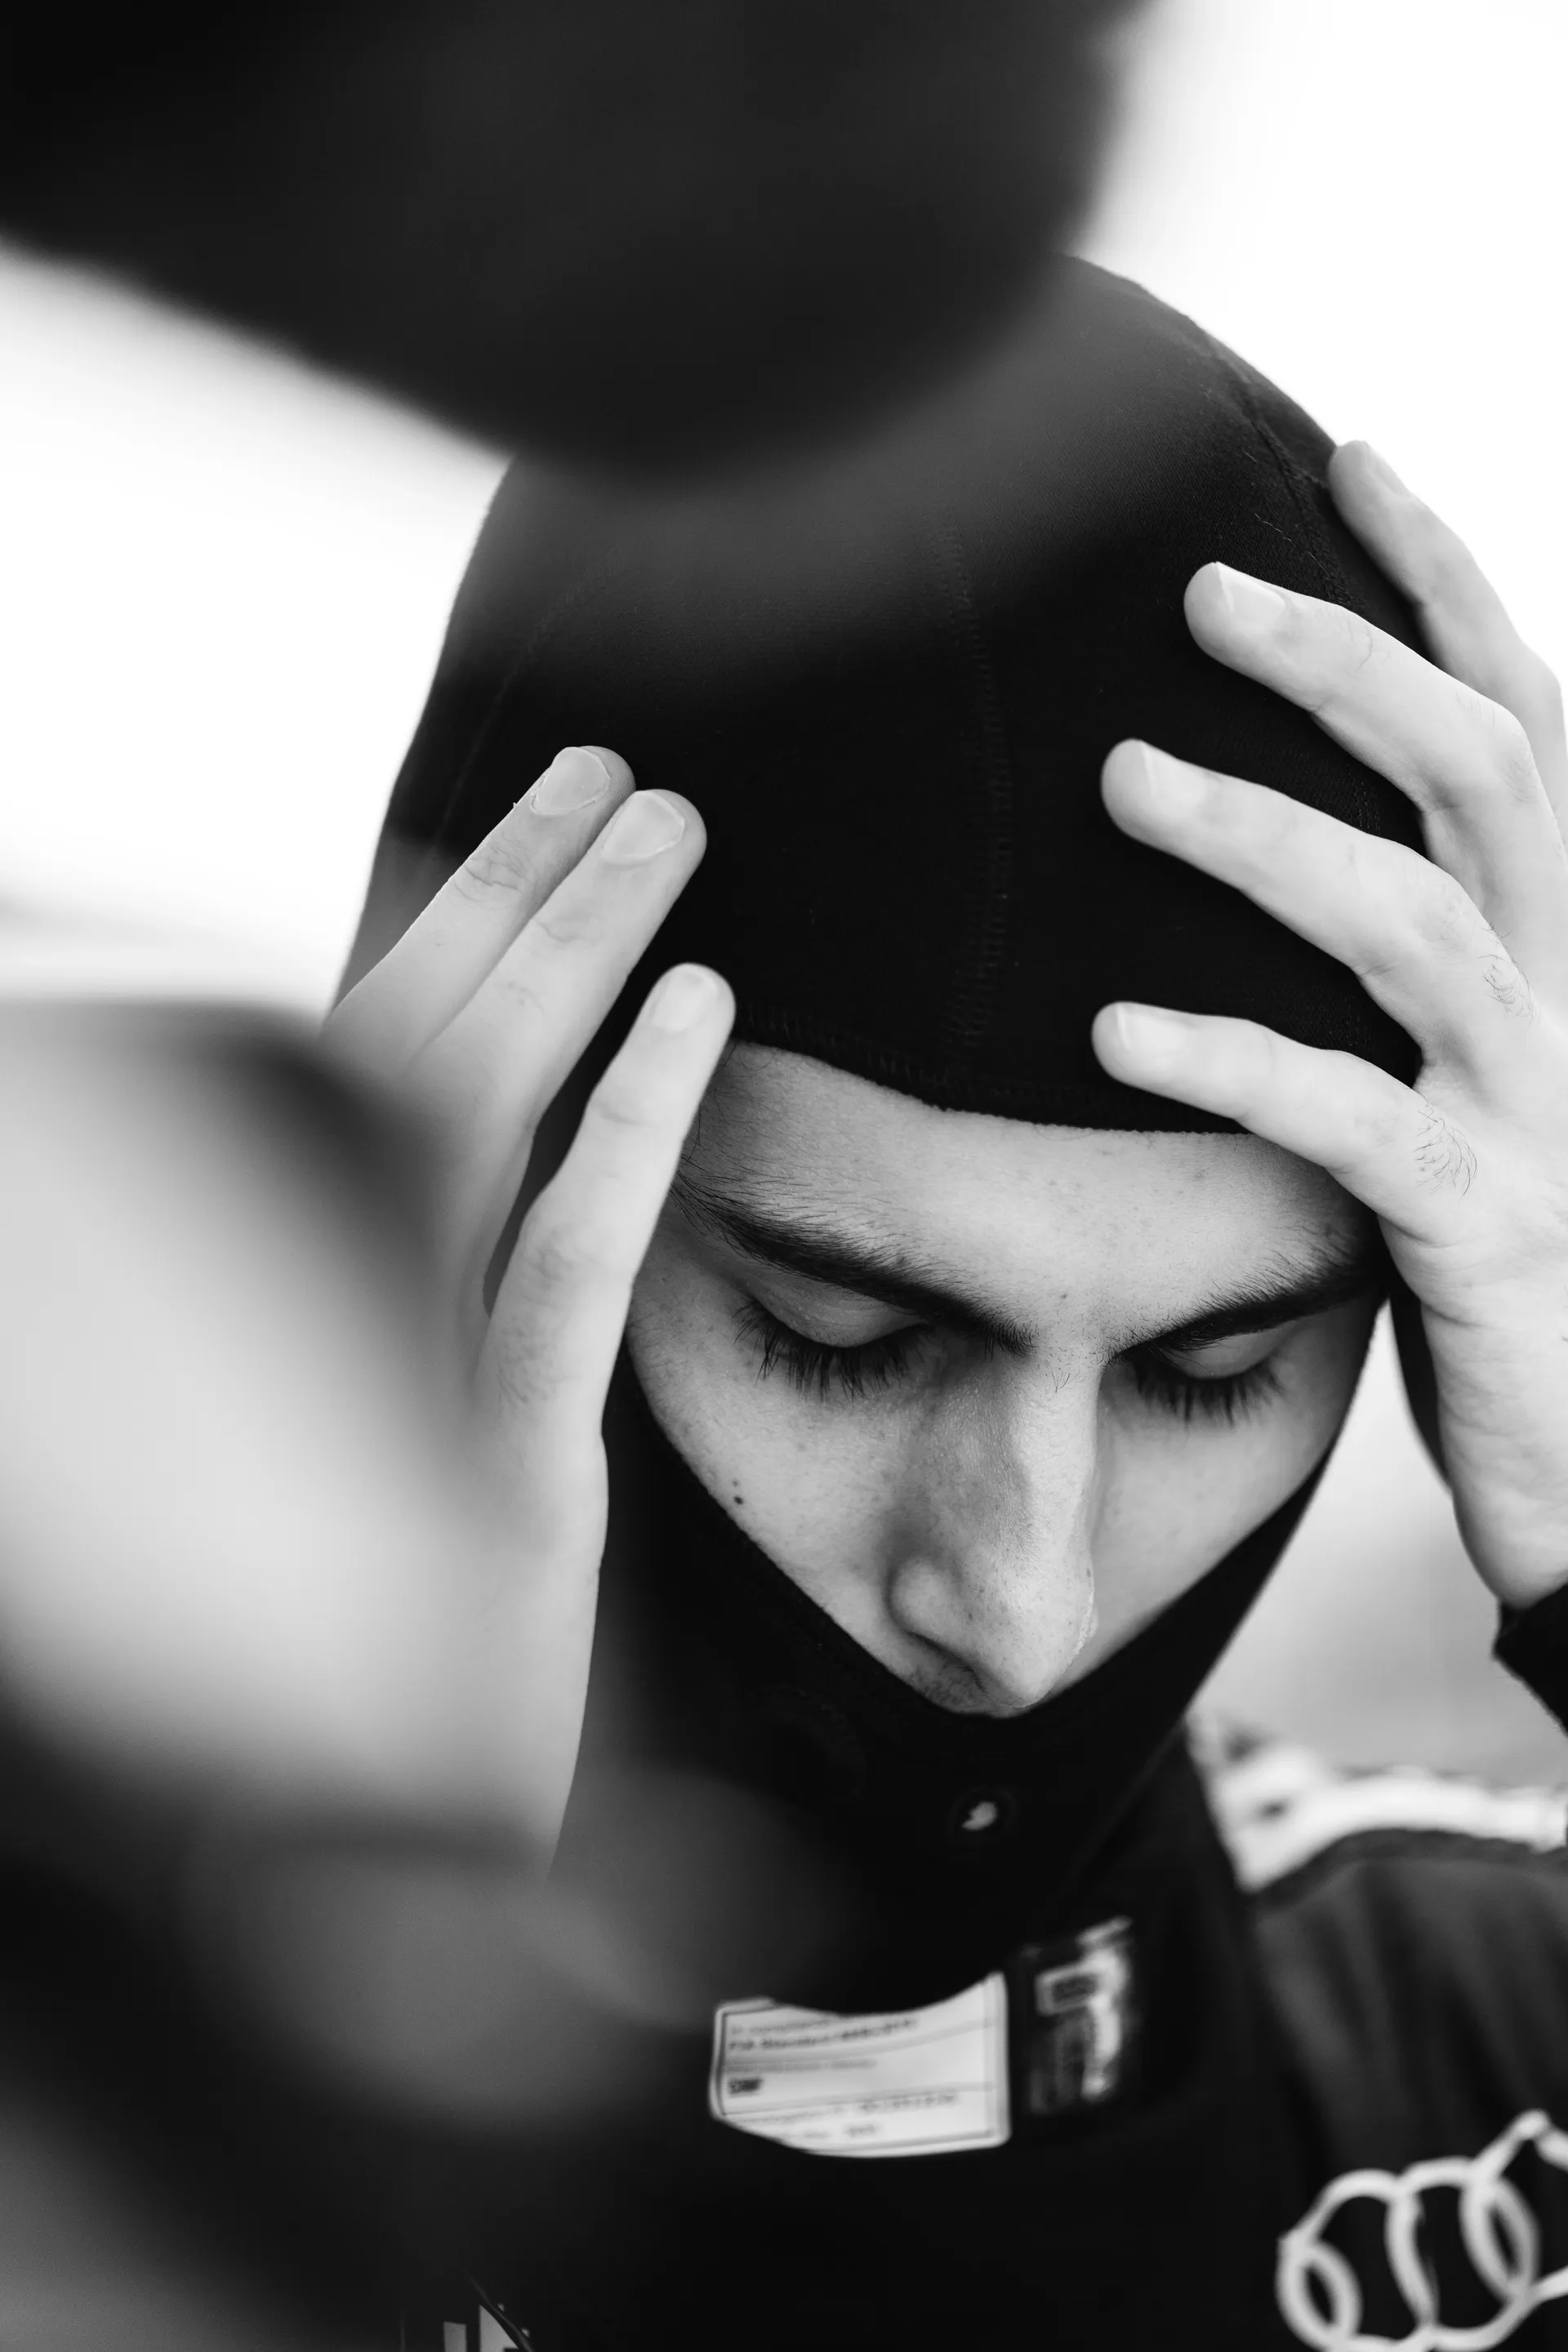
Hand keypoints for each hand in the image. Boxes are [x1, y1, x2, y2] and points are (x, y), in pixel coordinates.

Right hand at [328, 747, 732, 1842]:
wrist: (408, 1910)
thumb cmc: (441, 1711)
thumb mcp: (473, 1492)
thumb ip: (514, 1347)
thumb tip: (582, 1198)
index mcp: (367, 1309)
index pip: (413, 1091)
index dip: (469, 947)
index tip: (548, 837)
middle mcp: (372, 1322)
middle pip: (439, 1062)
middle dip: (522, 902)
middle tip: (618, 770)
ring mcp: (420, 1390)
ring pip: (487, 1119)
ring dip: (571, 952)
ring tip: (662, 818)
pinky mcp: (490, 1477)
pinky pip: (561, 1263)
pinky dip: (631, 1125)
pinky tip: (709, 1005)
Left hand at [1092, 443, 1567, 1610]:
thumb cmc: (1492, 1247)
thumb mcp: (1454, 1067)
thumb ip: (1396, 944)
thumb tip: (1270, 826)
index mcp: (1565, 940)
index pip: (1523, 721)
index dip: (1448, 584)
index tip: (1348, 462)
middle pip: (1486, 779)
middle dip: (1351, 668)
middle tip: (1198, 595)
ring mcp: (1542, 1111)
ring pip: (1417, 929)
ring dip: (1267, 841)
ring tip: (1121, 781)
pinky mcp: (1489, 1233)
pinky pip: (1361, 1126)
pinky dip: (1241, 1065)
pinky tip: (1114, 1029)